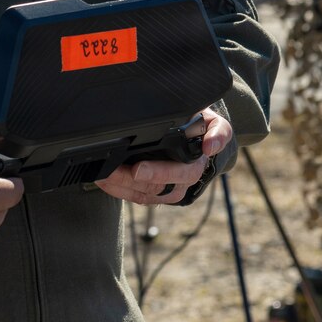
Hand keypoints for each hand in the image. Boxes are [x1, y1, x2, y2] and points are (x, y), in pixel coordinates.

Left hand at [96, 108, 230, 205]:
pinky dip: (119, 190)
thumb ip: (219, 132)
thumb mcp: (215, 125)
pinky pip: (137, 197)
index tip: (137, 170)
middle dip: (128, 181)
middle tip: (110, 172)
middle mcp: (182, 182)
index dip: (158, 172)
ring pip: (144, 195)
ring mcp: (168, 190)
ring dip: (121, 187)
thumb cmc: (203, 129)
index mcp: (197, 165)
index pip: (180, 173)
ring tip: (102, 175)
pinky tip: (105, 181)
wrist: (198, 139)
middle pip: (156, 187)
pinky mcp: (155, 193)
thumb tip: (210, 146)